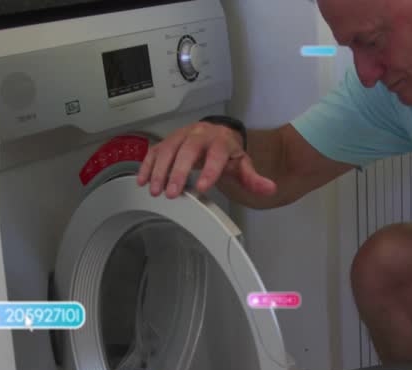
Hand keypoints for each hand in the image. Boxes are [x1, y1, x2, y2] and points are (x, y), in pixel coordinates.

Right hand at [136, 122, 276, 198]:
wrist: (218, 134)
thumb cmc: (228, 152)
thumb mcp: (243, 165)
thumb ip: (254, 179)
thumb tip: (269, 188)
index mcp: (221, 141)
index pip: (216, 155)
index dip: (209, 171)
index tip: (202, 187)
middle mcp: (200, 135)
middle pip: (188, 150)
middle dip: (178, 171)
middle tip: (173, 192)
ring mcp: (182, 136)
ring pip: (168, 148)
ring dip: (159, 170)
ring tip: (155, 190)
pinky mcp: (168, 140)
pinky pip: (155, 150)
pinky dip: (147, 164)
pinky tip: (142, 180)